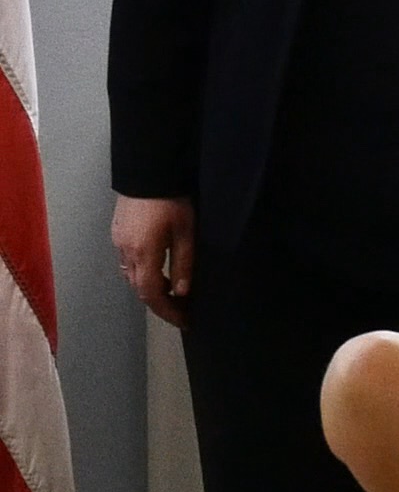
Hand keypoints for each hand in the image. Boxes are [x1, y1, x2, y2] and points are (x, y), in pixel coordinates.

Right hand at [112, 194, 193, 325]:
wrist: (149, 171)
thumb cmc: (172, 200)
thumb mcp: (186, 232)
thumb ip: (183, 263)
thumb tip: (182, 292)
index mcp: (143, 254)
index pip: (151, 294)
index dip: (168, 311)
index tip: (185, 321)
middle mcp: (126, 252)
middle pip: (139, 287)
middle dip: (160, 302)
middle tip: (182, 309)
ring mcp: (119, 241)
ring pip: (131, 275)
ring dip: (151, 287)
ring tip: (173, 292)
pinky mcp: (118, 232)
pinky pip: (128, 262)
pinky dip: (143, 272)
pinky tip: (158, 269)